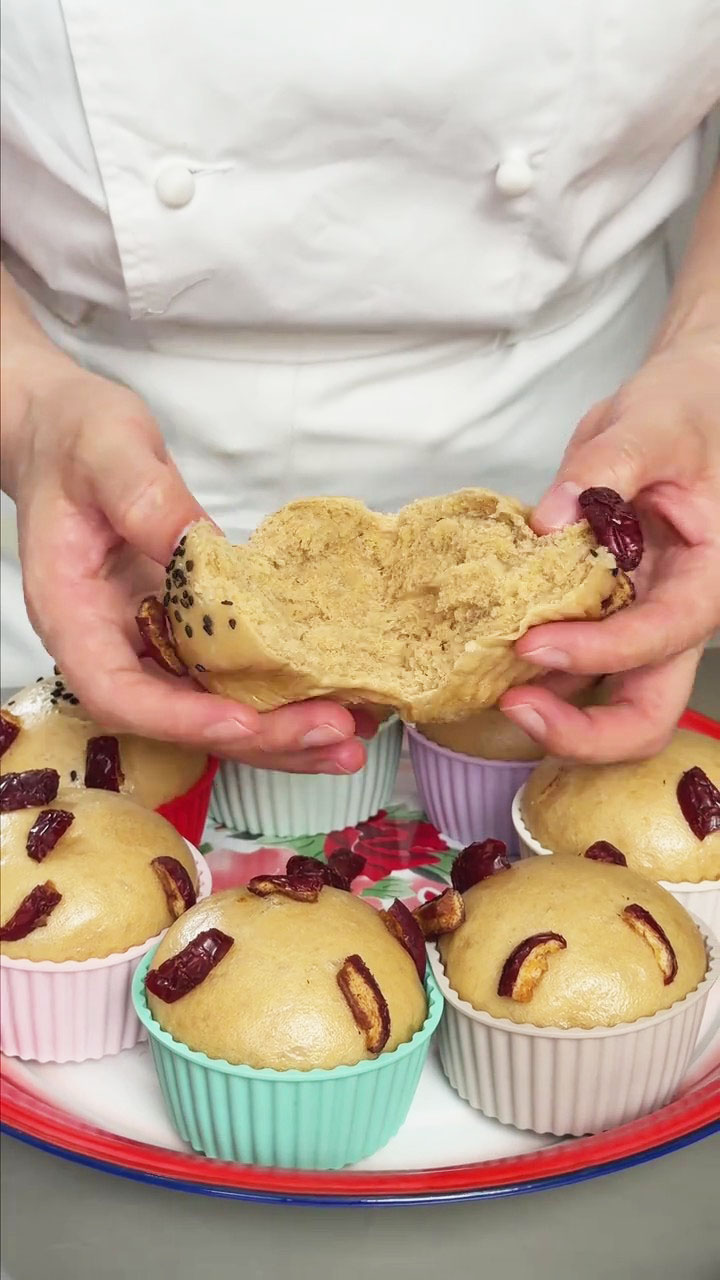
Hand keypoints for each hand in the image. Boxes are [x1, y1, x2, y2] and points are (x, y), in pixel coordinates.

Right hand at [10, 365, 368, 772]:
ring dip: (282, 734)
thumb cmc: (75, 440)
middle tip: (333, 735)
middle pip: (179, 719)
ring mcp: (152, 642)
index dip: (180, 719)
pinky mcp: (186, 632)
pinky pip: (232, 677)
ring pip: (212, 709)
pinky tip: (340, 701)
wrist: (68, 437)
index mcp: (72, 614)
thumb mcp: (106, 449)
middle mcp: (110, 645)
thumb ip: (146, 498)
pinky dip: (283, 696)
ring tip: (352, 739)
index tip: (244, 721)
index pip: (118, 693)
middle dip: (259, 737)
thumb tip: (201, 547)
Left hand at [499, 343, 719, 760]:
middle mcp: (676, 617)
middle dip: (581, 732)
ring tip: (482, 682)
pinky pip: (570, 662)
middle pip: (645, 715)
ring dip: (548, 707)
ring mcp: (638, 622)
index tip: (533, 642)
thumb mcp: (651, 424)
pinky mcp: (602, 615)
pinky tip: (484, 650)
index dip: (599, 652)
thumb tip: (548, 520)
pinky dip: (531, 669)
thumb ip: (604, 470)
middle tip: (512, 706)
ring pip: (605, 701)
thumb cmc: (688, 412)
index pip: (662, 637)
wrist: (686, 407)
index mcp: (708, 578)